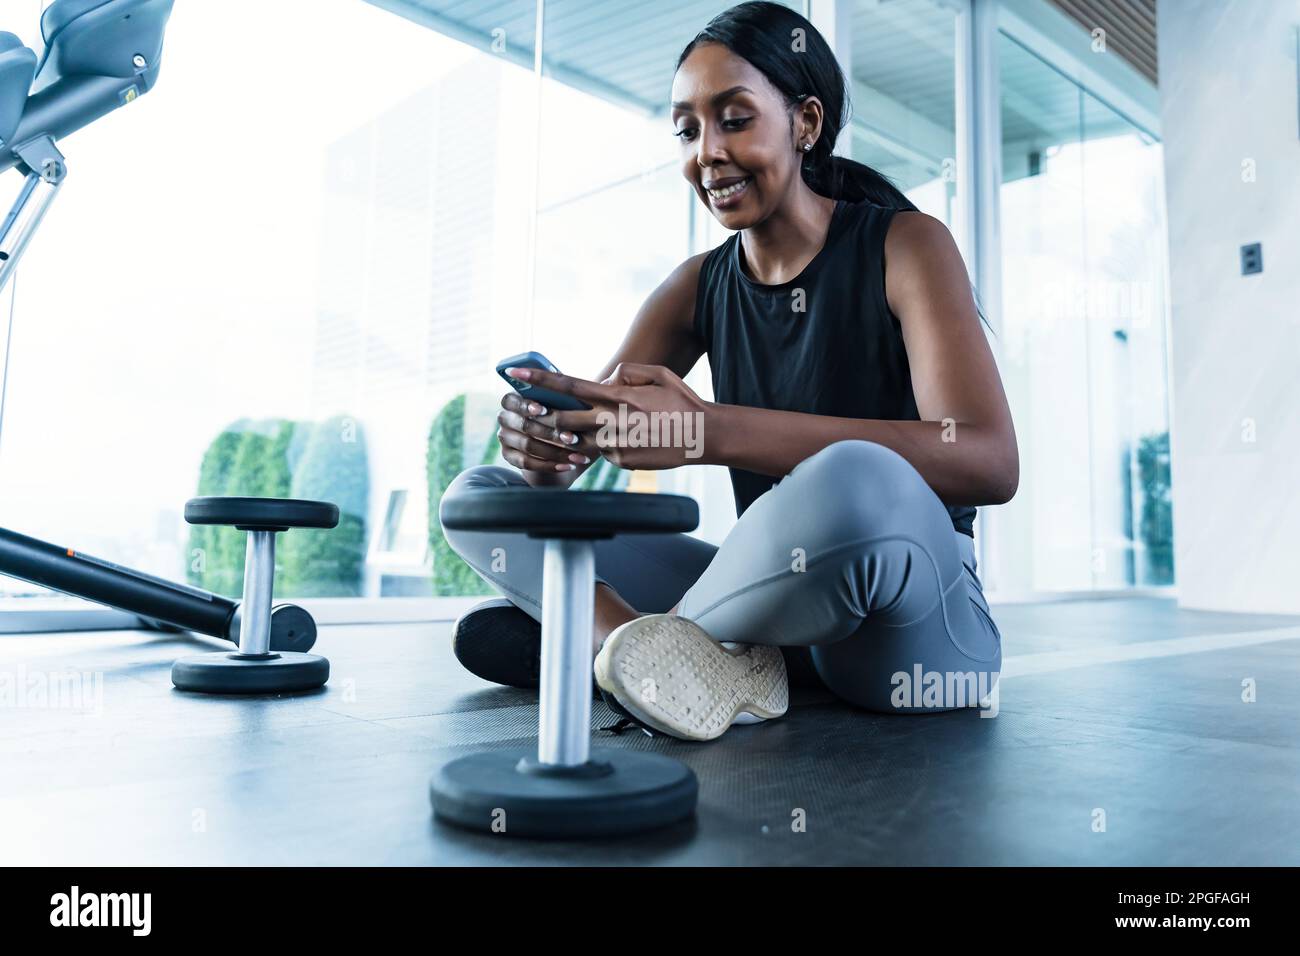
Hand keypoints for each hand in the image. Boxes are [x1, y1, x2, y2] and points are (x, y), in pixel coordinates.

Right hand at [496, 389, 591, 482]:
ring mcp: (506, 438)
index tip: (544, 409)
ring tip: (579, 455)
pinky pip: (526, 462)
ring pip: (528, 445)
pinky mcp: (509, 457)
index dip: (526, 404)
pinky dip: (550, 465)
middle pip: (522, 424)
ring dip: (555, 451)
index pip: (512, 398)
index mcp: (516, 398)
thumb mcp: (574, 406)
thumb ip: (575, 395)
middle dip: (549, 432)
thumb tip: (603, 381)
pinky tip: (568, 466)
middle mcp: (505, 417)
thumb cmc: (571, 420)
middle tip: (571, 437)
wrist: (563, 448)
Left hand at [505, 363, 711, 469]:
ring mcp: (614, 445)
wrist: (704, 436)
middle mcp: (611, 421)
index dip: (538, 380)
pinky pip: (601, 453)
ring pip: (577, 441)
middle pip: (561, 420)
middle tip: (528, 410)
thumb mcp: (659, 374)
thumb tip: (606, 378)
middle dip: (541, 416)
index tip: (513, 375)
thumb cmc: (682, 402)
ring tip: (574, 427)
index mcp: (617, 396)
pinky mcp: (621, 462)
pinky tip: (622, 440)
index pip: (568, 387)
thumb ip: (628, 372)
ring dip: (568, 435)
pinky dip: (600, 446)